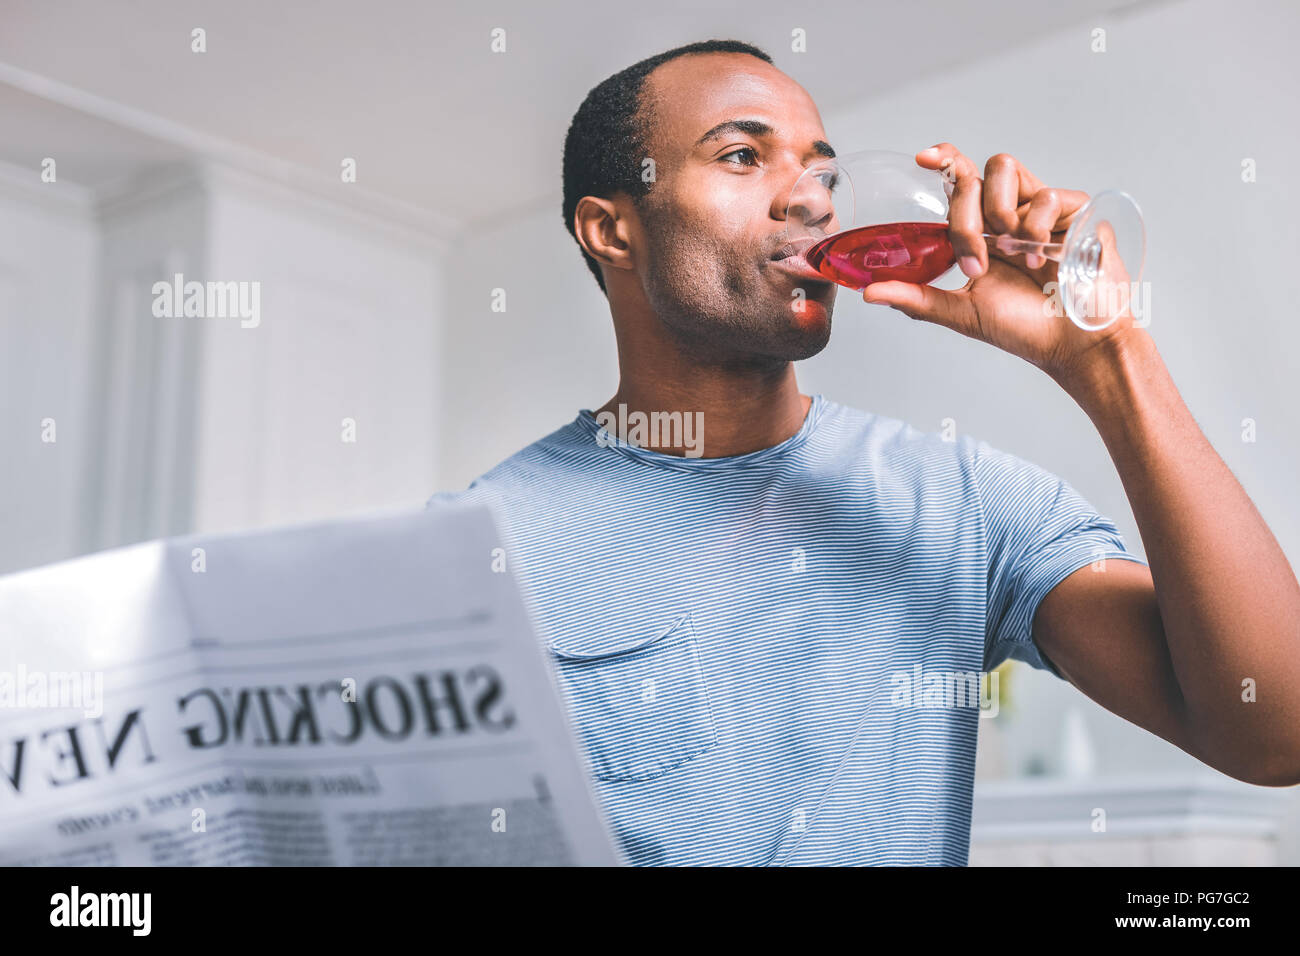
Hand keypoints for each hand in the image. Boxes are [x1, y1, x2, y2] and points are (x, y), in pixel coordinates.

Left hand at [861, 143, 1140, 382]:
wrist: (1071, 343)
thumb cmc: (1022, 328)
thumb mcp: (960, 312)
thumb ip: (915, 297)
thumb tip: (867, 293)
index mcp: (981, 229)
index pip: (958, 178)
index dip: (943, 159)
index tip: (922, 159)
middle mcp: (1008, 211)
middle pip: (972, 176)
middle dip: (964, 218)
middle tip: (976, 261)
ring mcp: (1040, 208)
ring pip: (1005, 169)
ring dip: (1000, 213)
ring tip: (1013, 253)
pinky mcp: (1075, 209)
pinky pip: (1047, 194)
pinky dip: (1037, 227)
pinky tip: (1042, 257)